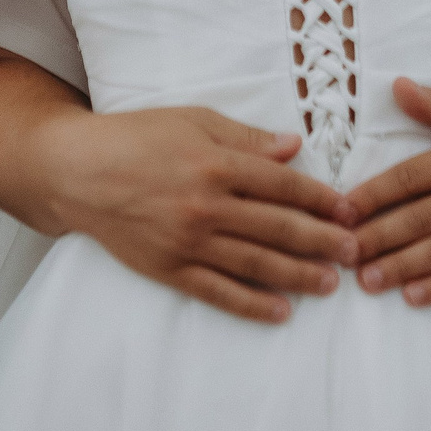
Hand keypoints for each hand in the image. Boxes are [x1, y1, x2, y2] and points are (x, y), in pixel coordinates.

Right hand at [43, 105, 355, 324]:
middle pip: (277, 227)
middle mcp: (206, 205)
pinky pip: (218, 292)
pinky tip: (281, 311)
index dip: (320, 199)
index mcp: (215, 163)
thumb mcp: (192, 119)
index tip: (347, 211)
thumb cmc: (135, 137)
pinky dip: (252, 305)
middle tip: (354, 251)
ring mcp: (187, 241)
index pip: (281, 185)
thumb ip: (245, 137)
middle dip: (322, 241)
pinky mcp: (169, 268)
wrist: (76, 171)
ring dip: (299, 275)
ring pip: (256, 264)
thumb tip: (293, 146)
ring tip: (330, 282)